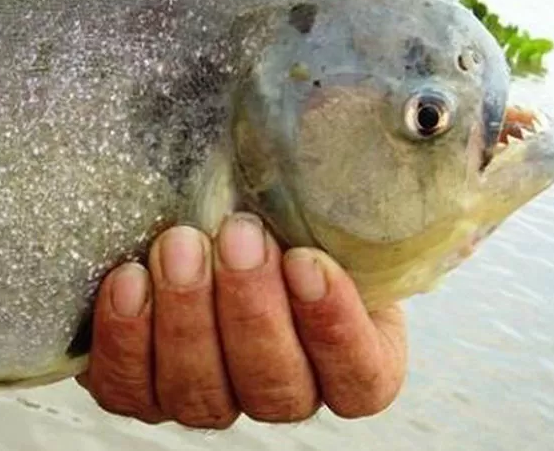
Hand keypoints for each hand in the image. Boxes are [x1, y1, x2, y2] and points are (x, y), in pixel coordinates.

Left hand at [76, 212, 406, 427]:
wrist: (198, 217)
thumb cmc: (275, 209)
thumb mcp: (327, 199)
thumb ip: (362, 193)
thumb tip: (426, 155)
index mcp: (349, 358)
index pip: (360, 380)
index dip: (335, 329)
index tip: (307, 260)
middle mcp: (280, 390)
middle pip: (276, 389)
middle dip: (253, 310)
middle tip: (238, 235)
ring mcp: (209, 397)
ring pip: (202, 394)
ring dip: (188, 318)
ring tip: (178, 244)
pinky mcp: (141, 390)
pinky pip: (130, 388)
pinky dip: (126, 337)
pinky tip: (129, 280)